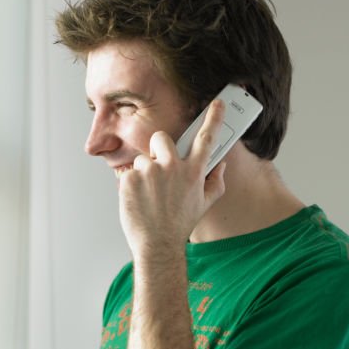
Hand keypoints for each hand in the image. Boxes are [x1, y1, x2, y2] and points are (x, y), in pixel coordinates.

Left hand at [118, 98, 227, 259]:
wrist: (157, 244)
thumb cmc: (179, 225)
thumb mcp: (204, 205)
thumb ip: (215, 182)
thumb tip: (219, 165)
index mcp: (193, 172)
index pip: (206, 139)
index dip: (213, 119)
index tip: (217, 104)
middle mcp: (172, 168)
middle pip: (161, 138)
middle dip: (157, 148)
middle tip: (158, 168)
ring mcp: (149, 172)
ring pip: (142, 160)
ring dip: (144, 174)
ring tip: (149, 196)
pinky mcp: (130, 179)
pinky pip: (128, 174)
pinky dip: (130, 186)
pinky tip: (138, 201)